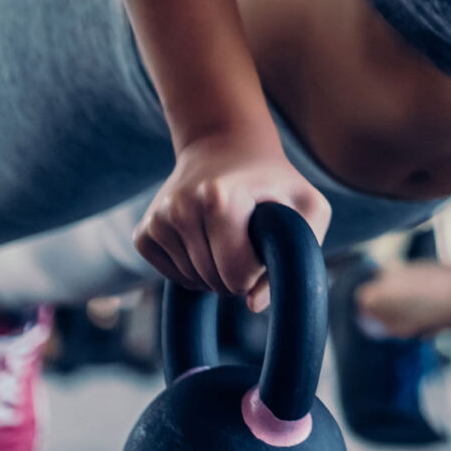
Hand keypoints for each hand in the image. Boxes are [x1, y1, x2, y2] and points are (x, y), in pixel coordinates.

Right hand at [134, 131, 331, 311]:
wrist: (224, 145)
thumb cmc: (273, 181)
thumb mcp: (306, 206)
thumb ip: (297, 255)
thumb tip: (253, 305)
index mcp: (219, 200)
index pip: (237, 275)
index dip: (258, 270)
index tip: (262, 243)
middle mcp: (181, 208)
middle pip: (214, 282)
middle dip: (236, 274)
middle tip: (247, 240)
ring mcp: (158, 220)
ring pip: (192, 283)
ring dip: (215, 272)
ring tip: (227, 236)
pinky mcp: (143, 233)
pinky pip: (172, 277)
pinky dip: (192, 270)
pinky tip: (205, 241)